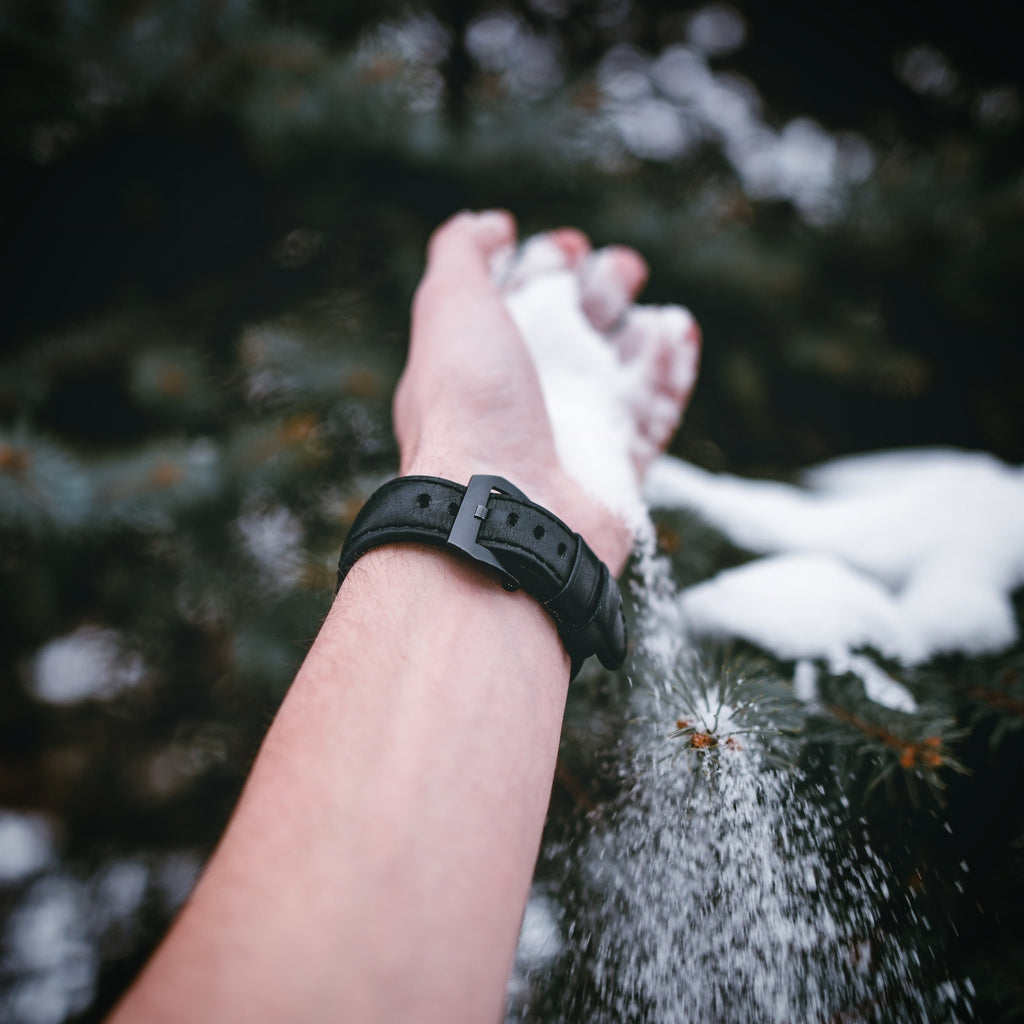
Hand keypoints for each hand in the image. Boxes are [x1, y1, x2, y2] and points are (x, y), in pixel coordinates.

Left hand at [393, 210, 699, 574]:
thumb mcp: (451, 307)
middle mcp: (522, 402)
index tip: (566, 248)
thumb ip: (462, 254)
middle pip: (571, 334)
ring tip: (656, 308)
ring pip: (615, 374)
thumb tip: (491, 225)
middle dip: (598, 290)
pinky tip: (679, 336)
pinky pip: (651, 418)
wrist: (506, 512)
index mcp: (477, 364)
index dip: (542, 266)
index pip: (516, 304)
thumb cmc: (471, 407)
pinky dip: (668, 374)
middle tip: (622, 270)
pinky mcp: (614, 475)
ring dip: (640, 332)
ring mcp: (569, 440)